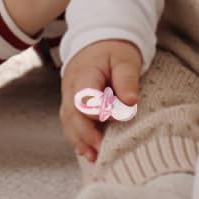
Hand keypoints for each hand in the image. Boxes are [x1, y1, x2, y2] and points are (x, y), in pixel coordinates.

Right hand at [60, 39, 143, 161]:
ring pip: (68, 122)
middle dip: (85, 134)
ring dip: (80, 140)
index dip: (99, 111)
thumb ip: (126, 79)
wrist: (100, 41)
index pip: (84, 98)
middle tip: (101, 150)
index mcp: (84, 74)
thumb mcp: (125, 59)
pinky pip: (71, 123)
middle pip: (72, 115)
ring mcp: (68, 96)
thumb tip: (130, 101)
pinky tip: (89, 151)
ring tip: (94, 157)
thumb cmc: (115, 50)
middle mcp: (71, 87)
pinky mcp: (72, 103)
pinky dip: (79, 138)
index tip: (116, 116)